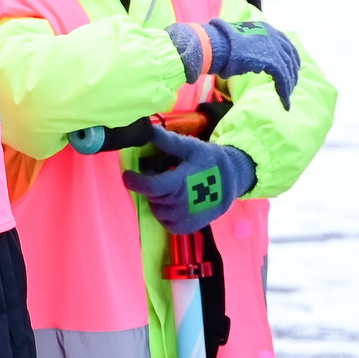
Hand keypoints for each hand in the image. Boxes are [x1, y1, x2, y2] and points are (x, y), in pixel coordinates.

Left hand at [121, 124, 256, 232]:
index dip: (136, 181)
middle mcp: (183, 205)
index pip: (152, 187)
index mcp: (182, 183)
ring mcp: (185, 219)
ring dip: (157, 200)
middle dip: (149, 186)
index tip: (126, 175)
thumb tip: (147, 129)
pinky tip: (172, 201)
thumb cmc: (209, 161)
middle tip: (155, 175)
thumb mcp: (190, 147)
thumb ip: (168, 141)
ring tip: (166, 187)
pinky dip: (164, 213)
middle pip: (153, 198)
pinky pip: (167, 223)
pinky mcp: (188, 228)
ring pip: (158, 211)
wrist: (232, 180)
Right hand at [197, 17, 300, 107]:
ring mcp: (273, 47)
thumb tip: (251, 61)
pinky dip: (284, 91)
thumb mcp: (240, 43)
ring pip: (288, 69)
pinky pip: (283, 78)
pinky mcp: (271, 60)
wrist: (215, 45)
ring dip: (288, 85)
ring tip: (286, 97)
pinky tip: (284, 101)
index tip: (292, 70)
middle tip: (291, 86)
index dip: (291, 58)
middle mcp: (272, 35)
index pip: (285, 44)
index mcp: (265, 28)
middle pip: (290, 56)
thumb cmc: (220, 46)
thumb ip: (250, 48)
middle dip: (292, 72)